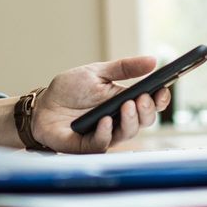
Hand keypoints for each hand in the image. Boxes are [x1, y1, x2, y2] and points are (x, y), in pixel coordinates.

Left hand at [31, 56, 171, 152]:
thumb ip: (124, 68)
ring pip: (127, 133)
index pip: (149, 104)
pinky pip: (102, 143)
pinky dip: (105, 132)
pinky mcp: (87, 146)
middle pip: (144, 121)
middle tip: (143, 98)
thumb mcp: (98, 71)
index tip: (163, 90)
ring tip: (127, 105)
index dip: (159, 99)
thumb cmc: (70, 89)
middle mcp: (119, 121)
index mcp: (124, 101)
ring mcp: (105, 134)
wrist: (43, 105)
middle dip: (147, 110)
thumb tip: (153, 61)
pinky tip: (105, 121)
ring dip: (130, 120)